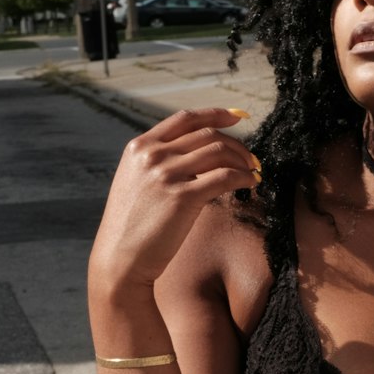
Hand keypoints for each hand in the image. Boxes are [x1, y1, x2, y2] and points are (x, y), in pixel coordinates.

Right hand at [91, 107, 259, 289]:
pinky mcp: (183, 197)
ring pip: (219, 152)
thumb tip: (195, 157)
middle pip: (207, 134)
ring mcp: (167, 174)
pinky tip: (250, 184)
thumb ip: (158, 164)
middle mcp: (152, 154)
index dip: (216, 114)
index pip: (185, 119)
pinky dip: (242, 178)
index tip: (238, 116)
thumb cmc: (131, 228)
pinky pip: (224, 177)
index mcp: (140, 147)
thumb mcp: (136, 183)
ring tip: (253, 172)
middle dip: (237, 144)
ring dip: (243, 160)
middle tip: (252, 159)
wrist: (120, 259)